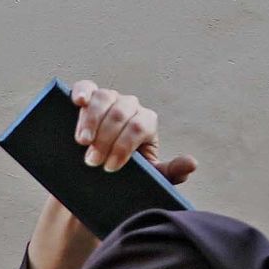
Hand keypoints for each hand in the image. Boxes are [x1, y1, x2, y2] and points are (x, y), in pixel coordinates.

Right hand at [26, 81, 196, 268]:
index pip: (139, 126)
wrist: (94, 181)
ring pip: (103, 98)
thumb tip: (191, 163)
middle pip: (120, 112)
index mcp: (146, 123)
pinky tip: (77, 102)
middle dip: (106, 138)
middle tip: (92, 162)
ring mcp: (108, 100)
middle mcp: (129, 107)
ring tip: (82, 143)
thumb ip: (170, 173)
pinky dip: (82, 92)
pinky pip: (85, 87)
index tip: (110, 168)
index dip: (124, 145)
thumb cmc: (125, 178)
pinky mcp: (86, 99)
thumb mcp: (147, 179)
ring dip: (91, 120)